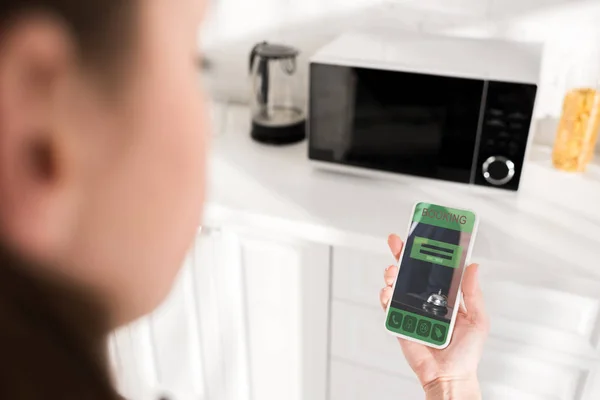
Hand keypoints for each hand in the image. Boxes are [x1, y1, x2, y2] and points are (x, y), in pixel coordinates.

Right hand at [380, 234, 488, 398]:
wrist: (450, 376)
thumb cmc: (466, 353)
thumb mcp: (478, 319)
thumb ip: (472, 293)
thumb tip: (473, 266)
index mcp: (444, 296)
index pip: (432, 269)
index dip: (426, 251)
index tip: (423, 235)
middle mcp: (425, 300)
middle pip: (410, 272)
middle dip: (401, 254)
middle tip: (397, 241)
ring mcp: (410, 310)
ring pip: (396, 285)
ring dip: (392, 274)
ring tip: (393, 271)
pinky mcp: (399, 322)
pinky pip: (389, 306)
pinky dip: (385, 296)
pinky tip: (388, 291)